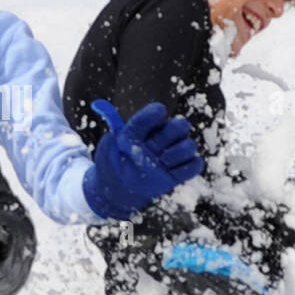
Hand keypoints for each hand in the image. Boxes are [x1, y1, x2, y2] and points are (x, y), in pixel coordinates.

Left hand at [82, 99, 204, 220]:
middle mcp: (161, 137)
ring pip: (189, 145)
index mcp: (144, 128)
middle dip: (173, 132)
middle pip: (181, 124)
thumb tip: (99, 106)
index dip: (155, 114)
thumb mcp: (108, 147)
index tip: (156, 115)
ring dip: (177, 153)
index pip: (155, 113)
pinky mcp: (179, 171)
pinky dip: (187, 167)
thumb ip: (110, 130)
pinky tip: (171, 171)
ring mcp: (172, 154)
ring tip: (162, 161)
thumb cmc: (114, 163)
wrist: (119, 188)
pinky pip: (195, 165)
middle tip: (158, 145)